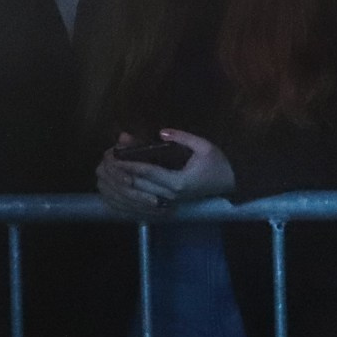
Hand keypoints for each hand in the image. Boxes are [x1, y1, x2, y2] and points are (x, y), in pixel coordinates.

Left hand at [97, 130, 235, 215]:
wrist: (233, 185)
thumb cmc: (219, 164)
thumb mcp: (204, 146)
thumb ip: (182, 137)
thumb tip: (161, 132)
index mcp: (179, 182)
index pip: (147, 172)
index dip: (128, 163)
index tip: (112, 155)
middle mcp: (171, 195)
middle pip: (138, 185)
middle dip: (119, 173)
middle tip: (104, 161)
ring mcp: (170, 202)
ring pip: (138, 195)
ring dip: (120, 184)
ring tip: (106, 172)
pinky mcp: (169, 205)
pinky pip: (144, 202)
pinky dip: (128, 196)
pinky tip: (115, 189)